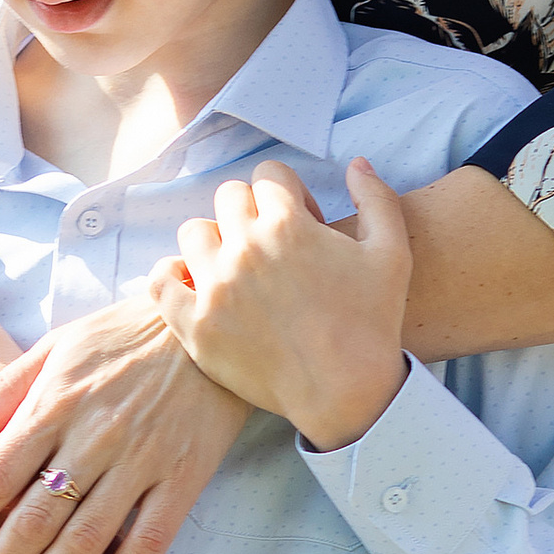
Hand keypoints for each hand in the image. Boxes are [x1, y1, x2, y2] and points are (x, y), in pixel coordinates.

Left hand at [0, 298, 251, 553]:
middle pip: (36, 516)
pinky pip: (151, 537)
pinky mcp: (184, 476)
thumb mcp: (57, 346)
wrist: (208, 325)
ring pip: (87, 536)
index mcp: (55, 404)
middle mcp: (93, 437)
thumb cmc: (124, 336)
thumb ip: (5, 389)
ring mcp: (141, 460)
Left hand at [147, 158, 409, 451]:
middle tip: (271, 247)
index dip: (288, 195)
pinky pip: (161, 281)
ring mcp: (215, 287)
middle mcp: (245, 248)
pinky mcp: (196, 325)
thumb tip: (356, 163)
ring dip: (214, 241)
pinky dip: (172, 275)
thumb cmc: (372, 323)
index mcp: (288, 225)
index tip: (301, 223)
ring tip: (236, 268)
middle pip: (229, 198)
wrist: (345, 391)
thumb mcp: (392, 253)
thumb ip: (376, 198)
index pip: (268, 175)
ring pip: (194, 233)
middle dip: (252, 212)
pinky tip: (194, 284)